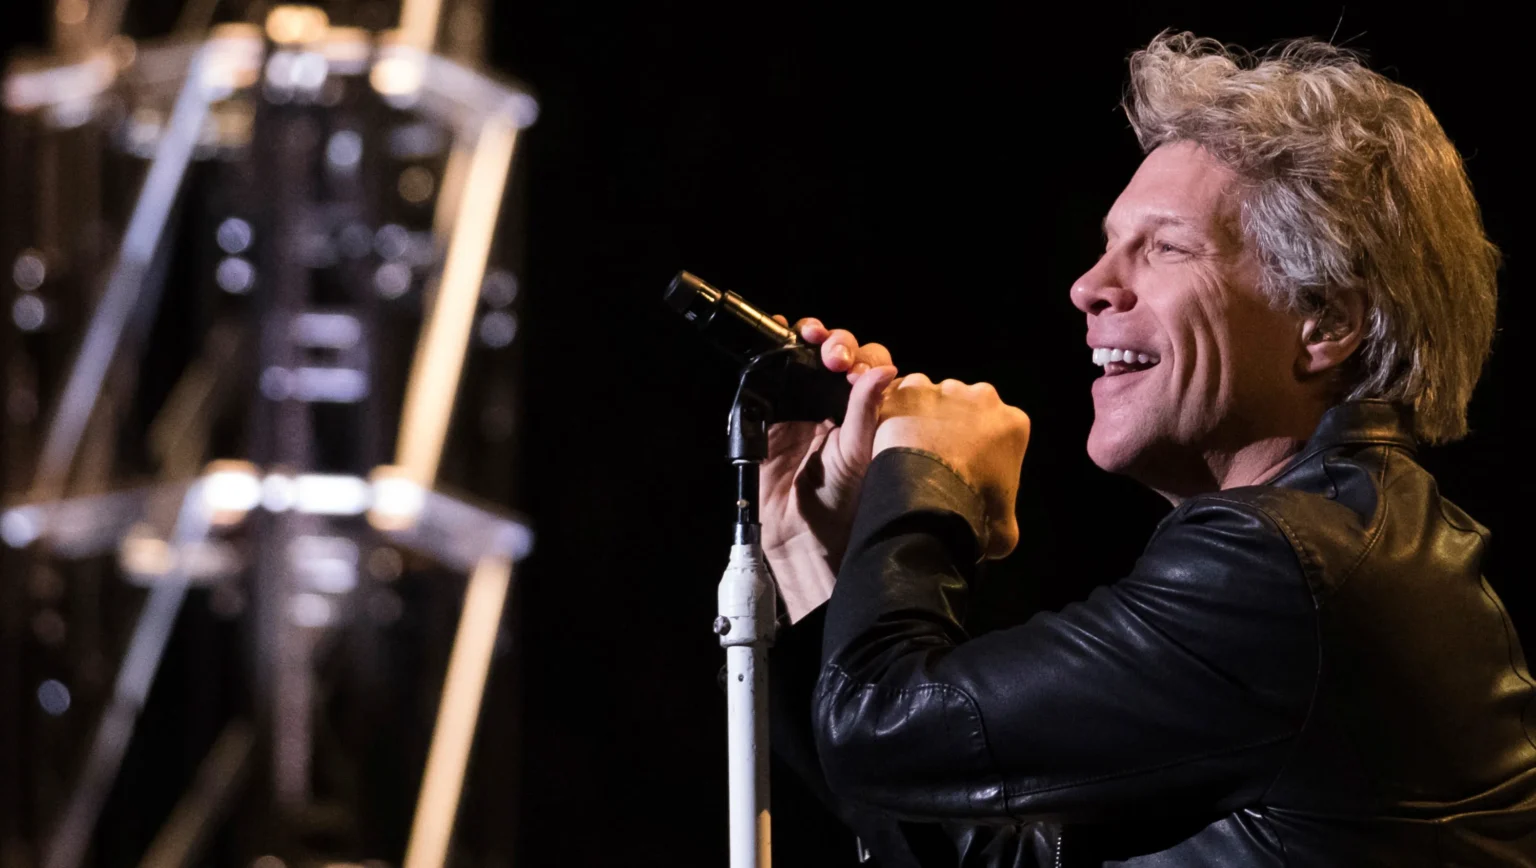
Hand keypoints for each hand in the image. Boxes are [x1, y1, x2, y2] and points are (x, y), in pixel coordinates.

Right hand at [760, 318, 894, 621]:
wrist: (804, 533)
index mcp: (868, 411)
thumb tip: (886, 370)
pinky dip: (774, 354)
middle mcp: (838, 405)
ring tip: (806, 336)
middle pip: (838, 355)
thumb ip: (868, 410)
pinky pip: (774, 377)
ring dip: (808, 340)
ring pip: (807, 360)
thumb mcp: (861, 452)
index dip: (861, 356)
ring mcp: (805, 408)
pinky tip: (778, 335)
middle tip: (831, 356)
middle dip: (835, 344)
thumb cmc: (845, 502)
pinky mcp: (776, 415)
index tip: (852, 366)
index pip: (869, 366)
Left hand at [874, 374, 1029, 558]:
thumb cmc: (968, 514)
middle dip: (952, 424)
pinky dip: (893, 411)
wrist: (926, 502)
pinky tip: (888, 436)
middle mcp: (984, 397)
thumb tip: (998, 531)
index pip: (998, 428)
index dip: (979, 446)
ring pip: (933, 396)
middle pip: (966, 406)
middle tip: (933, 456)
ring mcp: (945, 390)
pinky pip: (900, 394)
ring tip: (908, 447)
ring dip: (922, 413)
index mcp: (1014, 423)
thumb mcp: (1003, 529)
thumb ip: (1004, 517)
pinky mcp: (910, 390)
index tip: (963, 465)